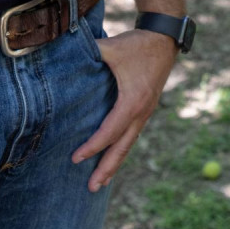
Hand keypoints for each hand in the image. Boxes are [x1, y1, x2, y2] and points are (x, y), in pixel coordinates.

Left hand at [72, 29, 174, 191]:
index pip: (110, 132)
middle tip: (91, 188)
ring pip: (129, 144)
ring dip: (115, 164)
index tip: (75, 158)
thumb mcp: (112, 47)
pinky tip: (113, 158)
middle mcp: (141, 112)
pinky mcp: (145, 109)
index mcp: (132, 101)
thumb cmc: (137, 44)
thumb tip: (64, 52)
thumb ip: (90, 52)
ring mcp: (145, 113)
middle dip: (107, 169)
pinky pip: (132, 135)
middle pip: (122, 147)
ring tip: (101, 183)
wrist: (165, 39)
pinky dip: (121, 150)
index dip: (92, 146)